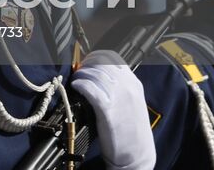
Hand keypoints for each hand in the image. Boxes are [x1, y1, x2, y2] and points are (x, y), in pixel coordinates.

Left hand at [70, 49, 155, 169]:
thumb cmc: (132, 131)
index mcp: (134, 84)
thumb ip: (120, 88)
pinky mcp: (108, 110)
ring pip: (94, 74)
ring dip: (81, 75)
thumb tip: (99, 76)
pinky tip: (76, 87)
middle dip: (86, 65)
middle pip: (101, 62)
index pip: (113, 57)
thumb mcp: (132, 103)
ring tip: (77, 81)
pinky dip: (80, 85)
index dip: (96, 56)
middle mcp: (127, 87)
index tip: (87, 62)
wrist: (137, 156)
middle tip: (79, 72)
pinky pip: (90, 89)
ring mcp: (119, 97)